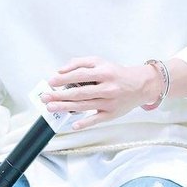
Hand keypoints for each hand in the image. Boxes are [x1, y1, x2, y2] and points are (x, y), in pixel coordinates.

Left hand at [41, 55, 158, 129]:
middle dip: (60, 95)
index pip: (80, 75)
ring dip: (66, 107)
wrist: (141, 85)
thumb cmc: (116, 73)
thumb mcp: (100, 62)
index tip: (51, 81)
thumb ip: (80, 63)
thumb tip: (61, 70)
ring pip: (84, 106)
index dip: (64, 78)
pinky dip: (85, 122)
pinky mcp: (112, 114)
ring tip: (51, 107)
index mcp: (104, 72)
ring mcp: (109, 102)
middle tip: (46, 97)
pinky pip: (96, 119)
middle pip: (80, 92)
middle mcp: (107, 88)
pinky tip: (73, 124)